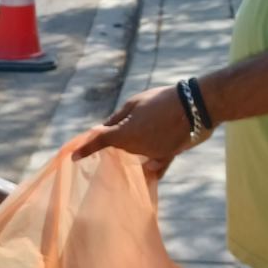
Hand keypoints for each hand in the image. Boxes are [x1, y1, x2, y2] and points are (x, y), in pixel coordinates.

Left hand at [72, 85, 202, 173]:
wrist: (194, 106)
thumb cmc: (160, 100)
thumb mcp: (133, 103)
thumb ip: (116, 119)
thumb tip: (103, 128)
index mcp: (123, 134)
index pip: (99, 142)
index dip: (85, 149)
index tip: (74, 157)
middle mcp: (134, 149)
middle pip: (119, 144)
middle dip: (119, 135)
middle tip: (134, 118)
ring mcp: (151, 155)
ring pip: (136, 150)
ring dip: (137, 141)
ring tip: (153, 123)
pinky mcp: (166, 156)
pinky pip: (155, 164)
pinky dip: (151, 165)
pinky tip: (150, 168)